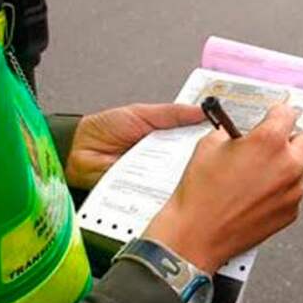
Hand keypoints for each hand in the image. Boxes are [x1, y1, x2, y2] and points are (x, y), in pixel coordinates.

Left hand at [65, 103, 204, 188]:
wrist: (77, 151)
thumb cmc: (104, 129)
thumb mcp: (141, 113)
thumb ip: (172, 113)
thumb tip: (201, 111)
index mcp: (165, 136)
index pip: (193, 136)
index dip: (208, 135)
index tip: (225, 131)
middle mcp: (163, 157)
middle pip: (190, 157)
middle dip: (201, 155)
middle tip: (216, 151)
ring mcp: (155, 175)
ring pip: (178, 175)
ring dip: (186, 172)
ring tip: (199, 167)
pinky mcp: (145, 191)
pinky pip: (161, 190)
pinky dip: (167, 187)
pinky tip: (176, 184)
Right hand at [144, 104, 302, 273]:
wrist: (197, 234)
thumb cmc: (201, 194)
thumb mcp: (210, 145)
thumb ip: (234, 132)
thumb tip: (242, 132)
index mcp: (269, 141)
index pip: (289, 113)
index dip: (279, 112)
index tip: (275, 116)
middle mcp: (288, 164)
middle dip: (297, 136)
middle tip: (281, 140)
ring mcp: (293, 190)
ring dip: (290, 165)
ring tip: (263, 171)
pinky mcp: (291, 212)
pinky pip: (295, 192)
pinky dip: (283, 189)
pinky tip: (259, 193)